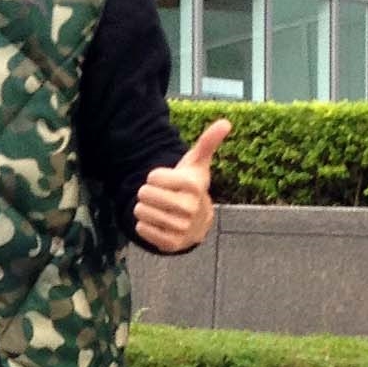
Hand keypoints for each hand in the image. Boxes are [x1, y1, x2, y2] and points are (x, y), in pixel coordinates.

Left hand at [134, 117, 231, 252]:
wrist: (197, 222)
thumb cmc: (192, 187)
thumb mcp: (198, 164)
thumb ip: (208, 142)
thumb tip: (226, 122)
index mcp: (194, 186)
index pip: (152, 177)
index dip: (154, 177)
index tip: (166, 180)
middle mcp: (190, 208)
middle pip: (144, 194)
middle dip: (147, 193)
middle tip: (160, 196)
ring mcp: (181, 228)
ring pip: (141, 212)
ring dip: (144, 208)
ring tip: (158, 208)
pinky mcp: (171, 244)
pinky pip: (142, 229)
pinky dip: (144, 225)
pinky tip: (157, 222)